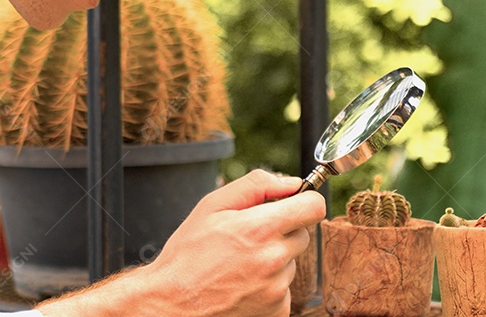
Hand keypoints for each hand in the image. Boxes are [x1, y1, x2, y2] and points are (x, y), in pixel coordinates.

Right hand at [37, 169, 324, 316]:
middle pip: (302, 234)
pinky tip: (243, 283)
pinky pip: (284, 288)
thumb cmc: (188, 253)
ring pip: (291, 262)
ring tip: (240, 263)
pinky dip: (269, 284)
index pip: (314, 207)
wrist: (172, 303)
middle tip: (249, 237)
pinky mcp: (277, 310)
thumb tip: (291, 182)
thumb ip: (257, 185)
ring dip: (274, 259)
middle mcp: (274, 259)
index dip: (304, 201)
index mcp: (260, 228)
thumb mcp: (212, 205)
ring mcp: (277, 288)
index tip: (292, 204)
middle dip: (281, 231)